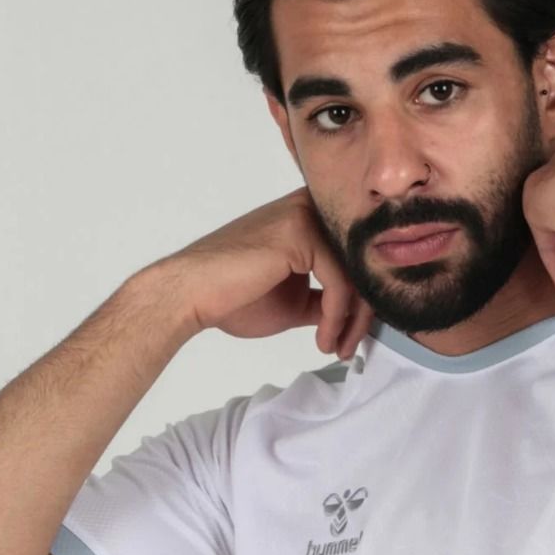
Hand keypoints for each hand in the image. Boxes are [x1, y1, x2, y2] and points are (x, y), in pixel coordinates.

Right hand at [142, 187, 376, 356]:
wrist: (191, 296)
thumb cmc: (233, 298)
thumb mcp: (297, 301)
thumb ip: (328, 299)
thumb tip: (359, 313)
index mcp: (309, 218)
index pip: (354, 257)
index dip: (362, 299)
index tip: (353, 334)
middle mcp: (310, 207)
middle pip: (360, 262)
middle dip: (363, 312)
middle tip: (350, 346)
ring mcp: (305, 215)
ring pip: (355, 272)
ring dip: (352, 320)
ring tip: (336, 346)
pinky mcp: (300, 232)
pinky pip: (338, 280)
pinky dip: (336, 316)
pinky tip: (322, 337)